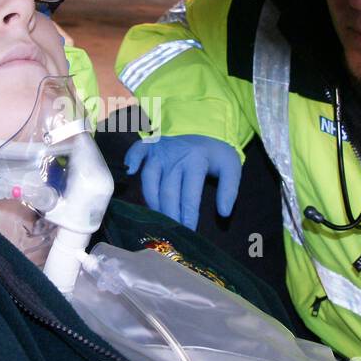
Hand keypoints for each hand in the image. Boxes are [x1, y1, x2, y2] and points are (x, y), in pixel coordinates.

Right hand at [124, 134, 241, 229]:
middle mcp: (175, 156)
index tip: (189, 231)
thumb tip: (223, 213)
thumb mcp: (231, 168)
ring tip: (158, 217)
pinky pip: (137, 151)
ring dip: (152, 200)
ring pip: (149, 178)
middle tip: (172, 232)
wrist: (205, 128)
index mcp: (196, 161)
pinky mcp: (150, 145)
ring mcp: (160, 150)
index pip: (189, 195)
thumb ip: (230, 190)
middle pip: (168, 191)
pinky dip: (131, 159)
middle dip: (170, 215)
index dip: (188, 216)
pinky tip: (130, 173)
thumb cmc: (215, 154)